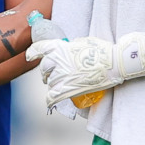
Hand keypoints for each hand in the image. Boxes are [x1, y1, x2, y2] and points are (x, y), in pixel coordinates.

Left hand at [29, 32, 144, 106]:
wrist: (115, 63)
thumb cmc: (103, 51)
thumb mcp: (84, 42)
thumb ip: (71, 47)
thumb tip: (68, 50)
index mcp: (59, 47)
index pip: (40, 48)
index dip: (33, 53)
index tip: (30, 56)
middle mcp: (56, 61)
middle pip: (44, 69)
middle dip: (47, 73)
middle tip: (56, 75)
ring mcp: (61, 76)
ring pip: (49, 84)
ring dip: (54, 85)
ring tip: (63, 86)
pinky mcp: (66, 89)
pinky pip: (51, 97)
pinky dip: (50, 100)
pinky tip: (51, 102)